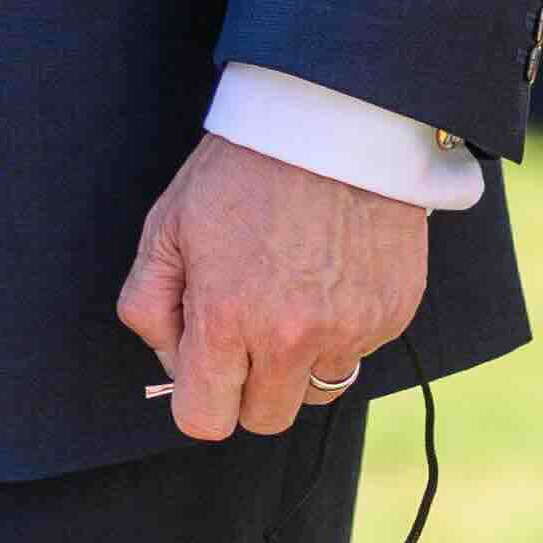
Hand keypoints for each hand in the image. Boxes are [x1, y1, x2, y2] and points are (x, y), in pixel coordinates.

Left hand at [117, 132, 429, 443]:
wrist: (334, 121)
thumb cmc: (243, 169)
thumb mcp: (167, 227)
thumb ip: (149, 304)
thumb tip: (170, 359)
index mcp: (227, 318)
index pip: (204, 421)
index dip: (199, 397)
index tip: (205, 367)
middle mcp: (292, 337)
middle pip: (264, 419)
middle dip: (249, 386)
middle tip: (249, 328)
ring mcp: (350, 329)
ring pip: (316, 389)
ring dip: (300, 362)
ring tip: (294, 297)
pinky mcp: (393, 315)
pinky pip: (360, 352)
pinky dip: (343, 329)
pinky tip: (332, 274)